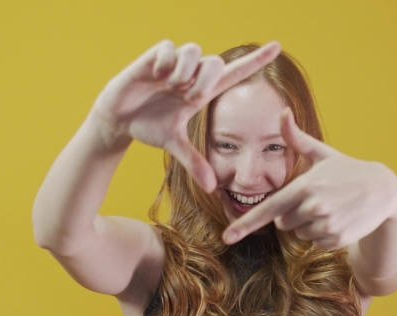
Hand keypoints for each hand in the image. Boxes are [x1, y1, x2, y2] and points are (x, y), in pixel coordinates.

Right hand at [91, 40, 280, 191]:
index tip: (278, 46)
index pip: (235, 72)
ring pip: (194, 51)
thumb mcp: (174, 145)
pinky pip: (169, 48)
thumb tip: (211, 188)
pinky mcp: (155, 56)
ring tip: (171, 88)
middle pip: (216, 62)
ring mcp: (174, 64)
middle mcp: (192, 75)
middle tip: (189, 99)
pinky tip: (156, 76)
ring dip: (185, 73)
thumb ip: (194, 162)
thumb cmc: (149, 126)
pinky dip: (165, 64)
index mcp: (202, 92)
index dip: (256, 60)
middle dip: (205, 82)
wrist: (118, 118)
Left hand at [222, 109, 396, 248]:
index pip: (269, 209)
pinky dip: (323, 235)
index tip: (228, 237)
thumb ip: (296, 137)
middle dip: (292, 214)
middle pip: (282, 223)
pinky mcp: (337, 239)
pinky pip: (316, 242)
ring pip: (299, 233)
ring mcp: (326, 225)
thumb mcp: (322, 153)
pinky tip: (338, 219)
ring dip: (308, 224)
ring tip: (330, 208)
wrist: (383, 190)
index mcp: (304, 186)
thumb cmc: (347, 170)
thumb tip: (282, 111)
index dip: (245, 224)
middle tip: (315, 200)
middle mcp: (313, 207)